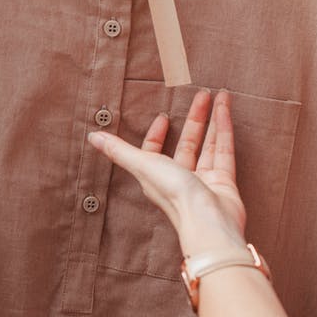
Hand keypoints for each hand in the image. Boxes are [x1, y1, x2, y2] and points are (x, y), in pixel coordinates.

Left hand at [88, 90, 246, 255]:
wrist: (208, 222)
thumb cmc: (174, 195)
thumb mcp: (143, 166)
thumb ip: (119, 150)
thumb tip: (92, 136)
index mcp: (156, 177)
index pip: (154, 151)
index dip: (157, 134)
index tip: (163, 116)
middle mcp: (180, 178)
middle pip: (188, 143)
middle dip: (194, 118)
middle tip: (201, 95)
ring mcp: (203, 180)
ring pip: (209, 144)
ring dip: (213, 120)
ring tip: (218, 95)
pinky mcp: (223, 181)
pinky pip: (224, 150)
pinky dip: (224, 129)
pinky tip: (225, 109)